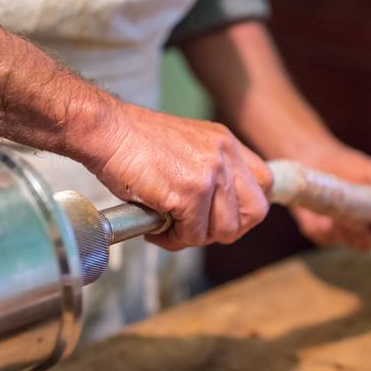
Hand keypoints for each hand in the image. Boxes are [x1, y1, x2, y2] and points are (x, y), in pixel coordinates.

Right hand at [78, 100, 271, 250]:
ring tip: (170, 229)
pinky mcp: (189, 191)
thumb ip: (208, 171)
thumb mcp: (186, 147)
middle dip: (228, 230)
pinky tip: (155, 229)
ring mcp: (210, 173)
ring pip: (224, 229)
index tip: (226, 217)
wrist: (106, 130)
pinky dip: (173, 240)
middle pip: (256, 211)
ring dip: (196, 237)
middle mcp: (225, 154)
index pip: (265, 182)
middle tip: (198, 230)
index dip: (248, 207)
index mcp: (226, 142)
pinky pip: (192, 234)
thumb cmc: (133, 142)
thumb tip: (216, 213)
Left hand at [289, 141, 370, 249]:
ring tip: (334, 215)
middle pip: (368, 244)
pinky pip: (324, 238)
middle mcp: (362, 226)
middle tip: (354, 223)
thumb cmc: (347, 164)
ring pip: (345, 243)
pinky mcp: (320, 231)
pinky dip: (322, 229)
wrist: (313, 158)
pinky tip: (319, 217)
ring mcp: (341, 230)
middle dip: (363, 237)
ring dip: (342, 232)